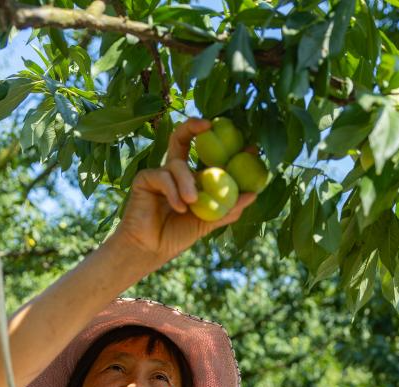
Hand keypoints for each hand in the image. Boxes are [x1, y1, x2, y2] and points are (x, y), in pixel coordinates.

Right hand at [110, 118, 256, 268]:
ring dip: (188, 183)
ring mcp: (159, 173)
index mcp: (193, 177)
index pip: (210, 156)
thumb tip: (254, 194)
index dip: (228, 148)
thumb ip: (229, 208)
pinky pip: (163, 176)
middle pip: (183, 138)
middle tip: (208, 124)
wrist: (151, 249)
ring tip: (192, 202)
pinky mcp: (144, 179)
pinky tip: (179, 208)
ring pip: (177, 165)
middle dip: (194, 126)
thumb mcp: (209, 221)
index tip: (248, 146)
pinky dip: (174, 192)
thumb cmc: (178, 236)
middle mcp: (175, 170)